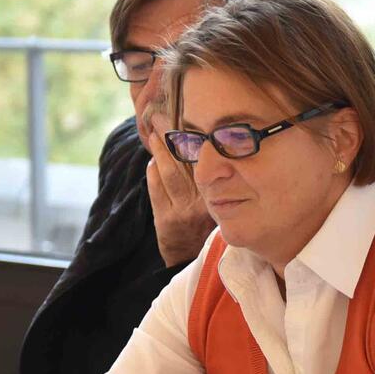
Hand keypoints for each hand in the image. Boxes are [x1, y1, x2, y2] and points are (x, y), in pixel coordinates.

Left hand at [143, 112, 216, 265]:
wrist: (192, 258)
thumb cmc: (206, 224)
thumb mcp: (220, 201)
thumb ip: (216, 178)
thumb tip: (203, 141)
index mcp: (223, 195)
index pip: (208, 161)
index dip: (196, 138)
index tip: (186, 117)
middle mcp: (206, 203)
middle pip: (187, 163)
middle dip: (171, 137)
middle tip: (159, 115)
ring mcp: (185, 212)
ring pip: (171, 175)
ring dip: (160, 152)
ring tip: (152, 134)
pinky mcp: (167, 220)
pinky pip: (157, 190)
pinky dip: (153, 173)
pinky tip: (152, 161)